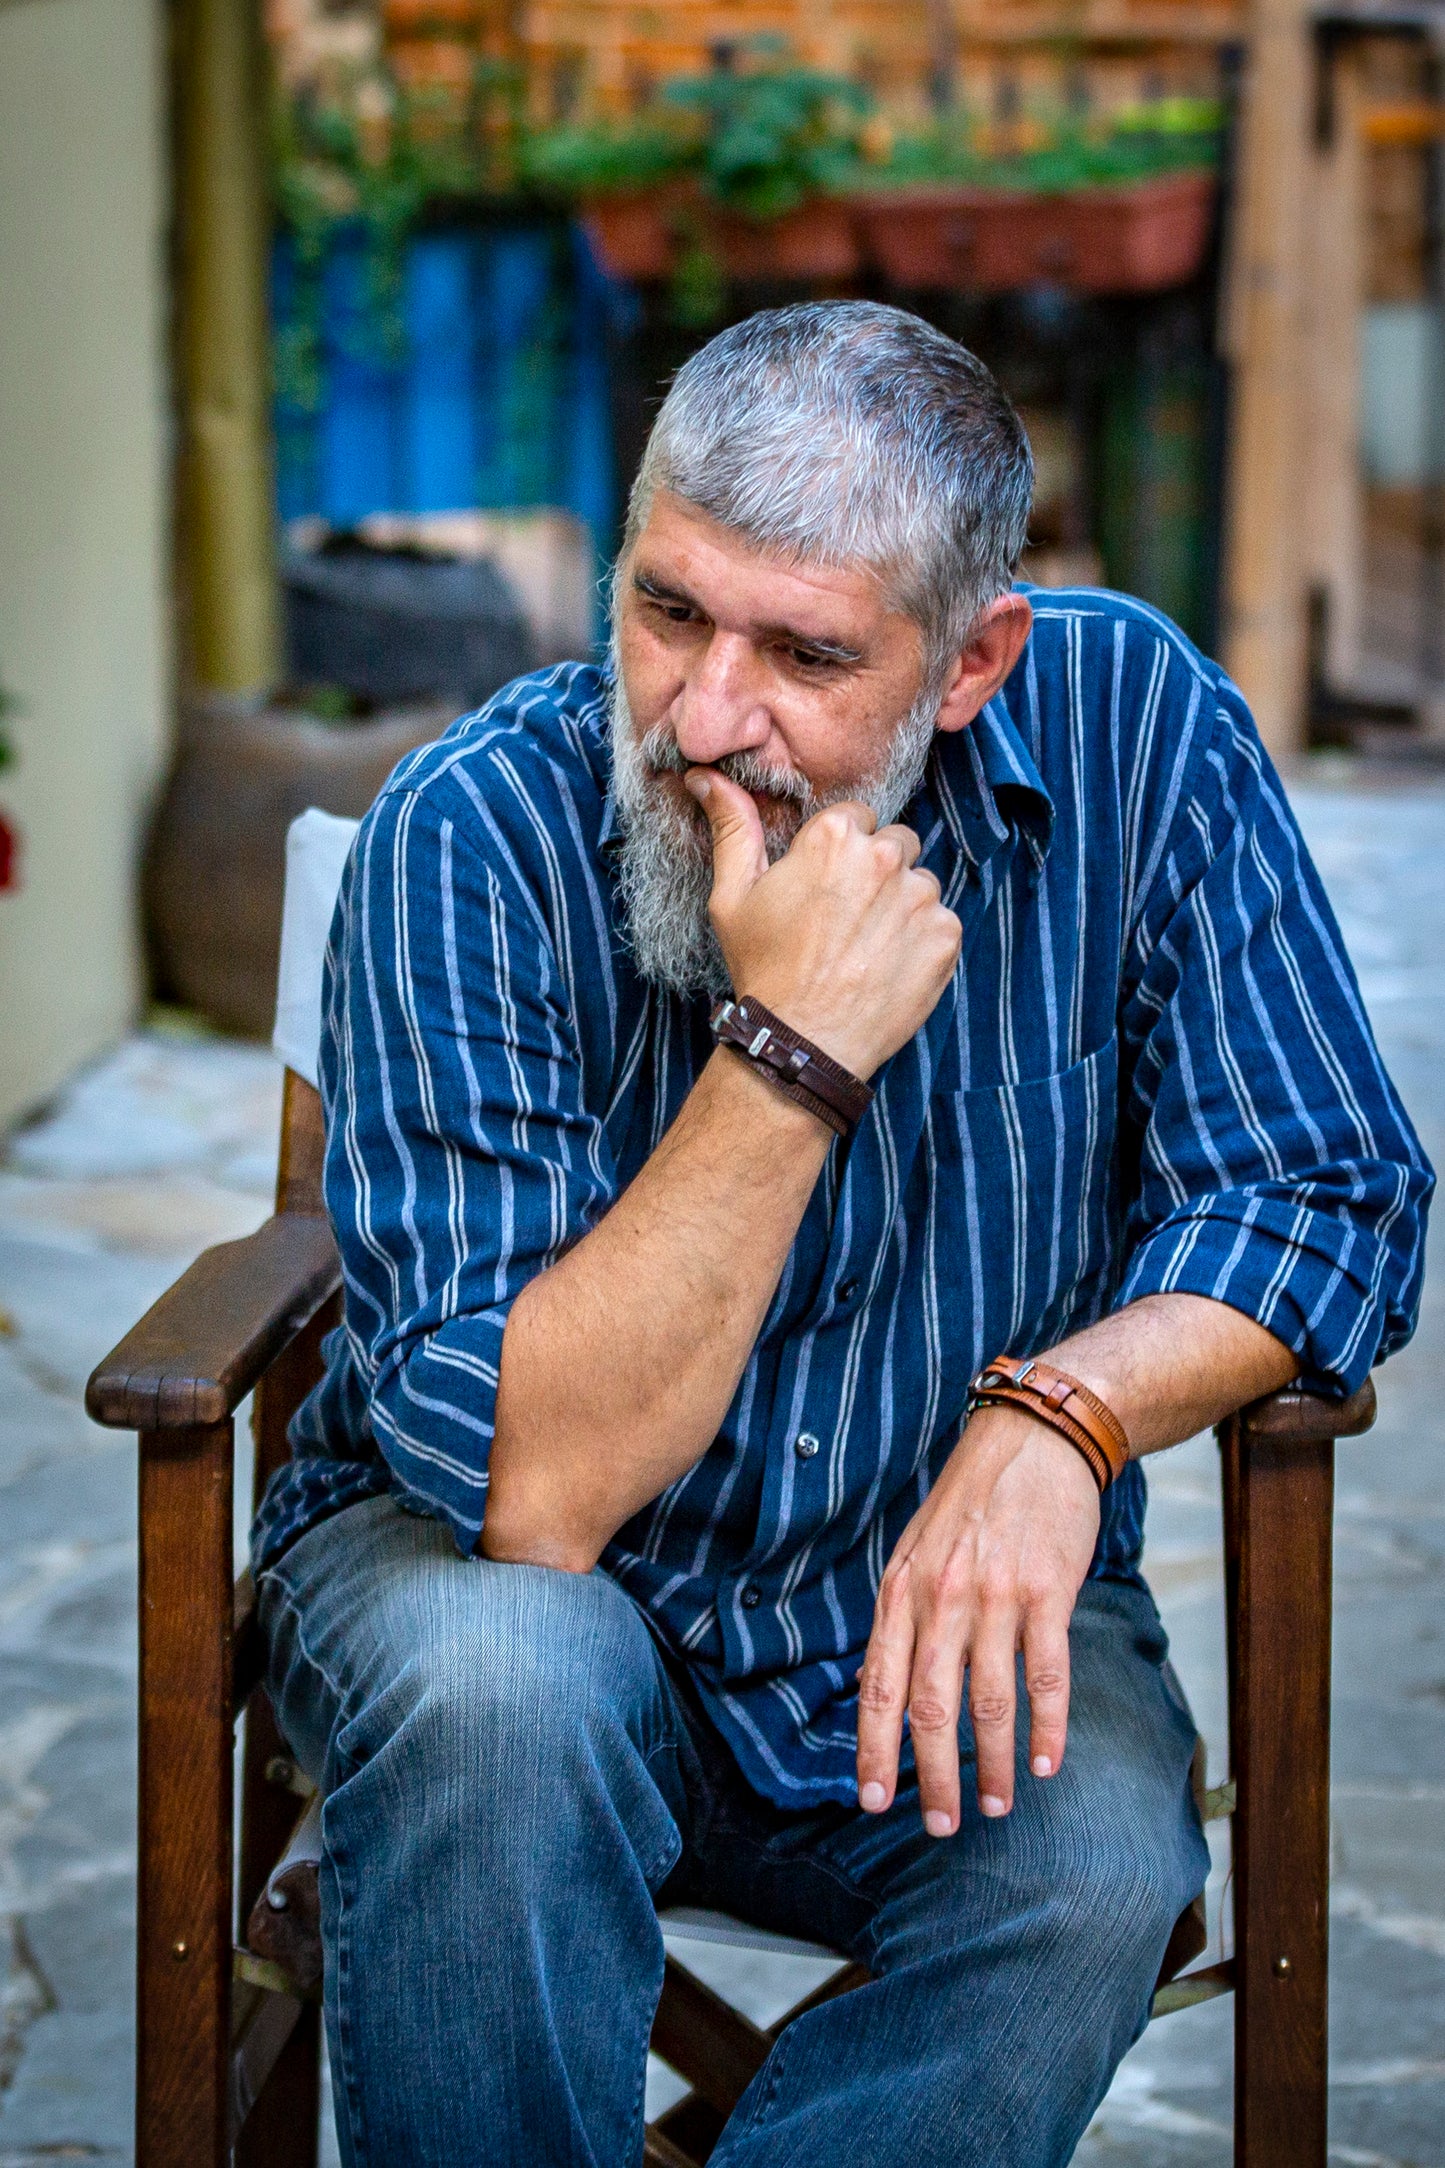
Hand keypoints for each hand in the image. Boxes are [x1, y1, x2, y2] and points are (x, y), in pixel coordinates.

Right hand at [685, 769, 961, 1078]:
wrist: (803, 1042)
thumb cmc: (764, 969)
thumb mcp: (734, 896)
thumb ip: (733, 828)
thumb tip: (706, 776)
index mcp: (835, 836)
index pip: (857, 817)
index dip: (840, 852)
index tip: (824, 887)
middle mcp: (885, 856)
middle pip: (895, 845)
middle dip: (876, 873)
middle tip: (846, 920)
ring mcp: (920, 896)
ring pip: (920, 884)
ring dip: (901, 907)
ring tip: (867, 948)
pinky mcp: (945, 936)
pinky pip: (941, 923)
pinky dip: (921, 942)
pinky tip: (887, 967)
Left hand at [856, 1406, 1100, 1833]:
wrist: (1035, 1438)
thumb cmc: (973, 1500)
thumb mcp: (918, 1550)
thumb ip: (906, 1615)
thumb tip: (895, 1693)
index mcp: (902, 1590)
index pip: (877, 1684)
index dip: (873, 1748)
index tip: (871, 1801)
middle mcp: (941, 1597)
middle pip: (930, 1707)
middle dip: (932, 1776)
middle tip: (940, 1825)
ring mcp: (996, 1595)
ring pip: (989, 1702)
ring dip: (994, 1764)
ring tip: (998, 1804)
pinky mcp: (1048, 1591)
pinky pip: (1046, 1675)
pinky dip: (1048, 1727)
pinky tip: (1049, 1763)